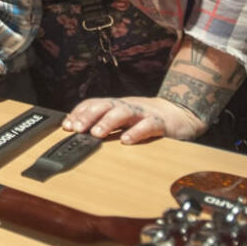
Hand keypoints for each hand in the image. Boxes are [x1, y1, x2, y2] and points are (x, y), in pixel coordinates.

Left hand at [62, 96, 206, 143]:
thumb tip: (74, 126)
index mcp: (116, 105)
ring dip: (108, 122)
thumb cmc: (146, 117)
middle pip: (105, 106)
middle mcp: (127, 106)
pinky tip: (126, 141)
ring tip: (96, 134)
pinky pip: (148, 125)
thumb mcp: (121, 117)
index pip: (94, 104)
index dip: (79, 113)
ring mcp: (143, 113)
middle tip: (76, 129)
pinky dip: (136, 132)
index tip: (66, 126)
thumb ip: (102, 120)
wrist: (180, 113)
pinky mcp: (160, 123)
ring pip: (123, 112)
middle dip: (88, 116)